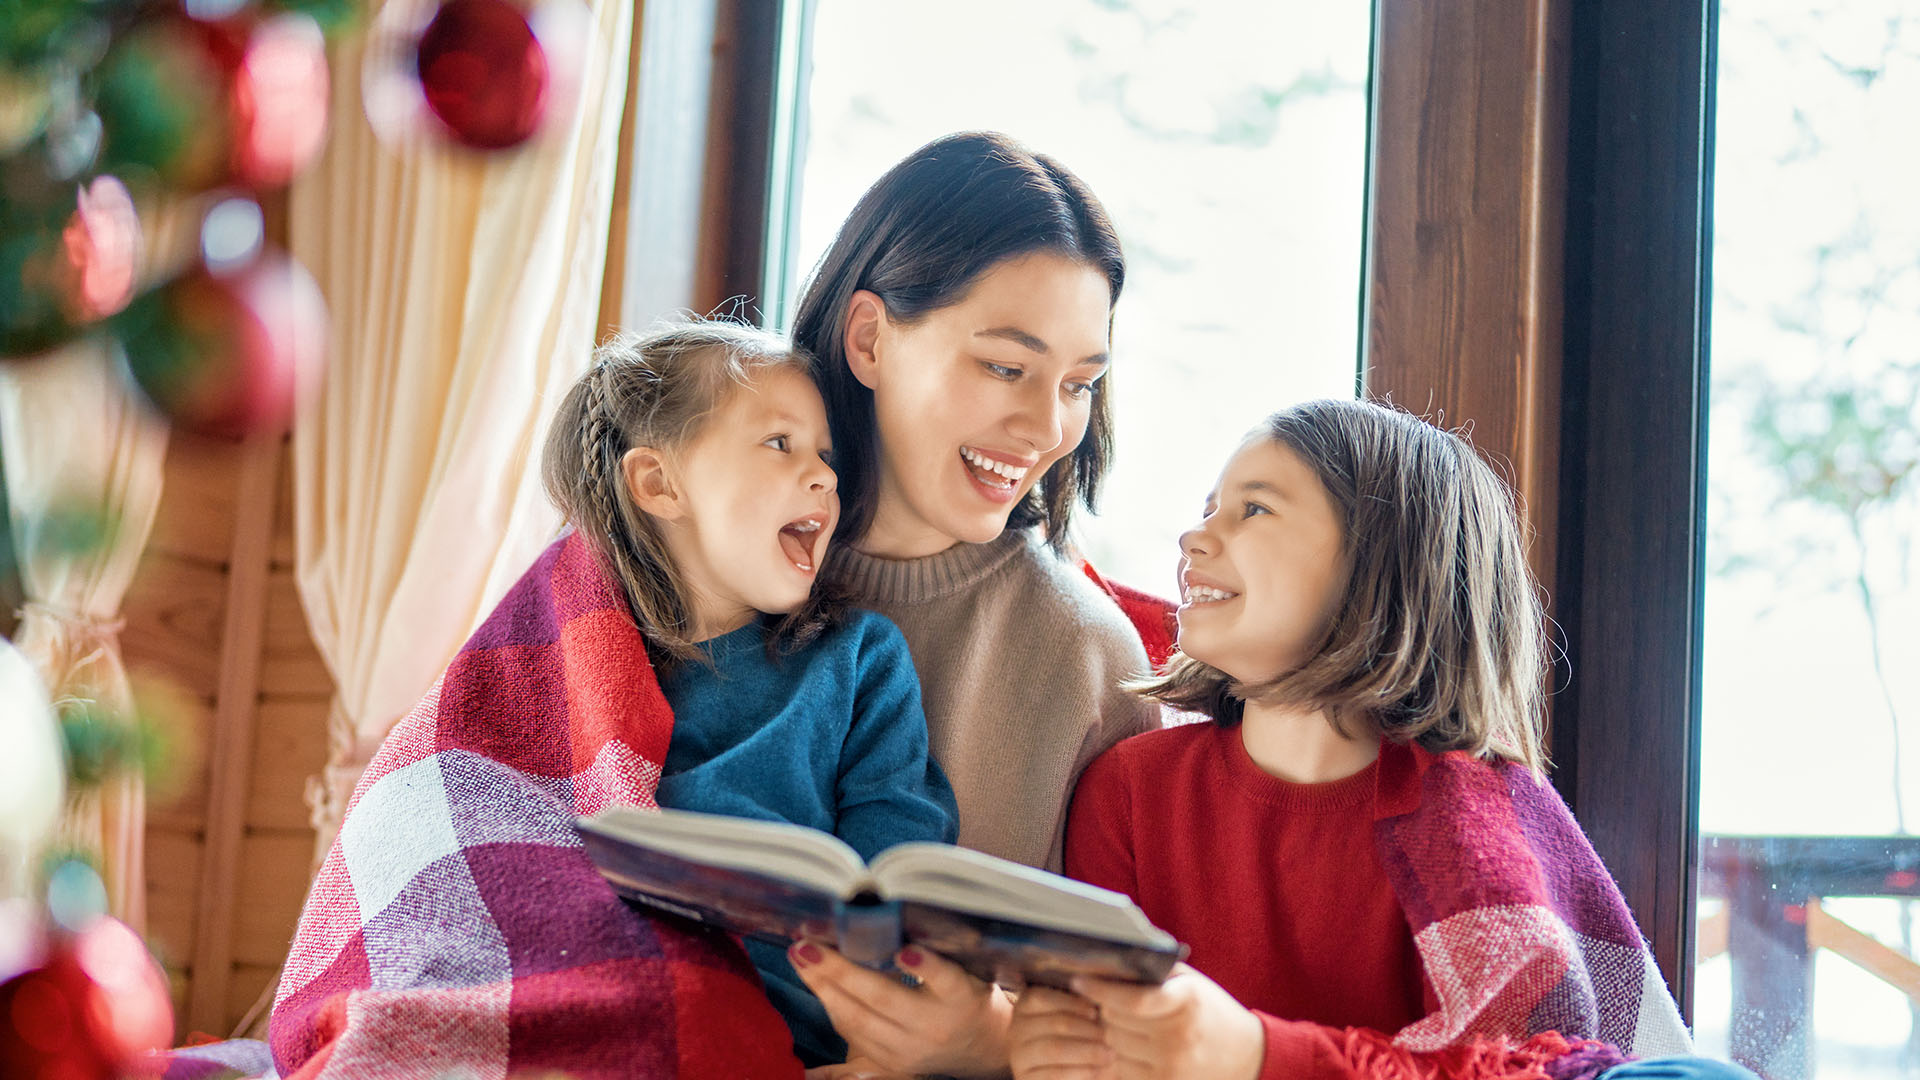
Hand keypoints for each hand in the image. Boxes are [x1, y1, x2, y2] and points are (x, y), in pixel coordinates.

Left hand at [789, 942, 1013, 1077]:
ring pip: (859, 1021)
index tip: (905, 949)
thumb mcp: (965, 968)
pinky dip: (831, 1005)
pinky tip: (816, 983)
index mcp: (961, 996)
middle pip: (885, 999)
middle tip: (807, 947)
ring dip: (824, 988)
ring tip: (801, 959)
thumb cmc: (966, 995)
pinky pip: (853, 1034)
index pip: (946, 979)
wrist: (980, 1046)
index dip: (925, 965)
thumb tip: (888, 920)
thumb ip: (935, 952)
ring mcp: (910, 1050)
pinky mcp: (892, 1064)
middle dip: (839, 971)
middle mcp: (935, 1026)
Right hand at [1008, 984, 1113, 1078]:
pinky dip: (1079, 1072)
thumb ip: (1079, 1006)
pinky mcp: (1026, 1078)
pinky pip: (1053, 1074)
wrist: (1056, 1067)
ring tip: (1109, 1054)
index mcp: (1024, 1006)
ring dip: (1086, 1051)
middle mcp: (1016, 1029)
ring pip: (1054, 1049)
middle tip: (1108, 1036)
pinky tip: (1096, 1071)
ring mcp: (1018, 1056)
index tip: (1095, 1011)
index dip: (1071, 1003)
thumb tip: (1101, 998)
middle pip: (1053, 1024)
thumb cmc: (1069, 1036)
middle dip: (1086, 1029)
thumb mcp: (1068, 1015)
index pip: (1042, 998)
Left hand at [1067, 964, 1263, 1079]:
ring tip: (1125, 1027)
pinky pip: (1123, 1071)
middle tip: (1107, 1004)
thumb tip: (1105, 963)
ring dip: (1111, 1036)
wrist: (1247, 1056)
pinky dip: (1120, 1059)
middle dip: (1105, 1010)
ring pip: (1114, 1047)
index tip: (1079, 980)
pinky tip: (1130, 1049)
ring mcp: (1173, 1064)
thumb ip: (1152, 972)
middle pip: (1114, 1022)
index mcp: (1186, 1000)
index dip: (1100, 989)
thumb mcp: (1188, 983)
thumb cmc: (1210, 1011)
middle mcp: (1179, 1035)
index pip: (1131, 998)